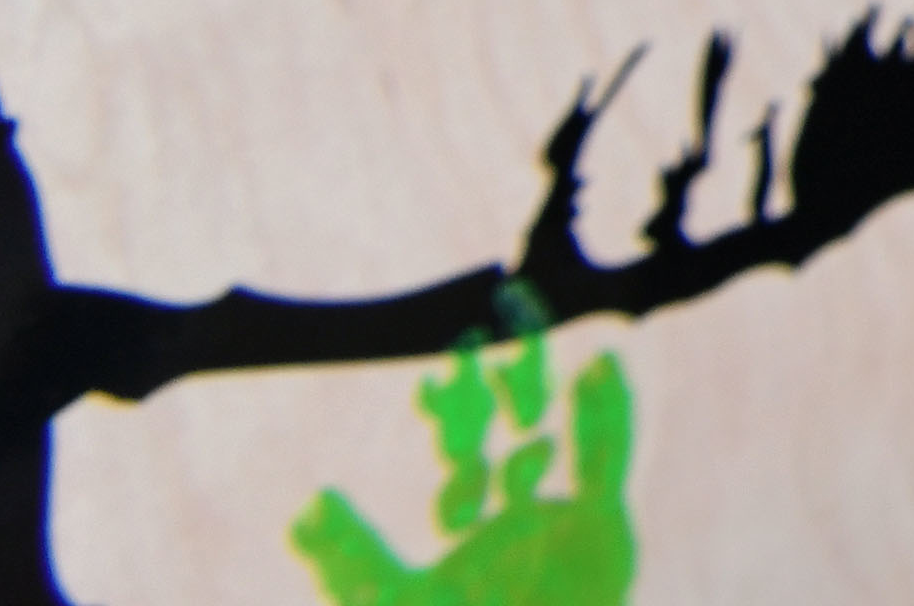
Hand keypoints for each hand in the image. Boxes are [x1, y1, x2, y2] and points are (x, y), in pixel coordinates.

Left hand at [291, 293, 636, 604]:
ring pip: (554, 432)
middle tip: (476, 333)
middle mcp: (513, 511)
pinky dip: (605, 411)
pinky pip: (604, 455)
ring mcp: (559, 513)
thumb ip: (350, 555)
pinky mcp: (600, 518)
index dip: (449, 412)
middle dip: (491, 388)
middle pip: (507, 436)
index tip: (435, 375)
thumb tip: (308, 505)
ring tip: (531, 335)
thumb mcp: (389, 596)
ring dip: (542, 387)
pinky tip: (599, 363)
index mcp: (467, 526)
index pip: (458, 455)